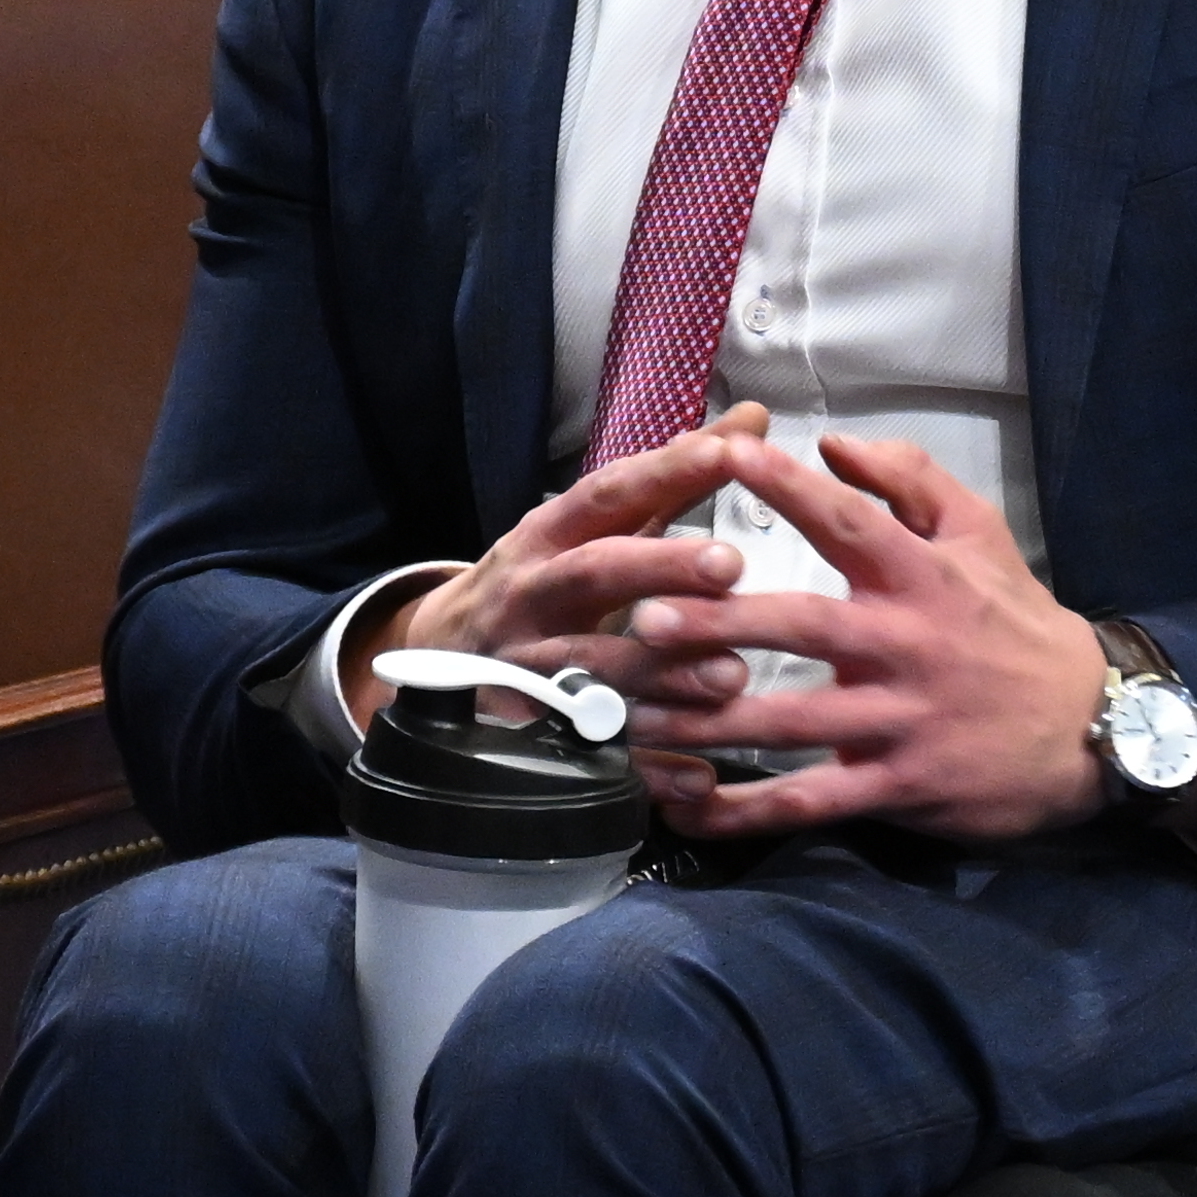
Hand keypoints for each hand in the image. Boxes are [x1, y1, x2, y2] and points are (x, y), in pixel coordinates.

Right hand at [344, 419, 787, 737]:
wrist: (441, 662)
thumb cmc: (545, 581)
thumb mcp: (591, 525)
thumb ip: (675, 479)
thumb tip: (756, 420)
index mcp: (548, 536)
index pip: (606, 494)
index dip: (664, 472)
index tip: (729, 454)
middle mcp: (531, 595)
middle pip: (593, 573)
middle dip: (659, 568)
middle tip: (732, 565)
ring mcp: (523, 666)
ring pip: (591, 667)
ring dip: (661, 673)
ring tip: (731, 675)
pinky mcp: (527, 732)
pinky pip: (590, 753)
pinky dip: (644, 767)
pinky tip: (700, 775)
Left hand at [614, 428, 1115, 845]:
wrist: (1092, 729)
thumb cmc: (1018, 624)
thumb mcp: (982, 536)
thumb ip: (910, 482)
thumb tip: (834, 441)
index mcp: (920, 578)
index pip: (846, 521)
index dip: (784, 486)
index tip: (719, 453)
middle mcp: (905, 646)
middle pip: (800, 629)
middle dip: (720, 623)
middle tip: (647, 619)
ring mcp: (899, 721)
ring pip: (791, 724)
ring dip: (709, 724)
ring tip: (636, 718)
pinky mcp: (898, 786)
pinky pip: (810, 803)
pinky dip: (745, 811)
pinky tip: (687, 806)